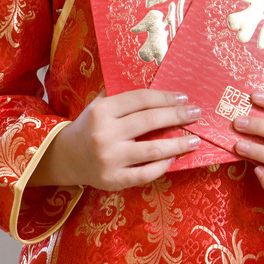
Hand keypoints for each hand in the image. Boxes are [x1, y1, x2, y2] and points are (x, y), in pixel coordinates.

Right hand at [28, 89, 201, 191]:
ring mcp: (109, 160)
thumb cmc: (90, 126)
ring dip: (177, 144)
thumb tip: (156, 83)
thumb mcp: (99, 104)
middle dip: (176, 117)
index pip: (141, 100)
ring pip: (151, 150)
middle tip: (196, 114)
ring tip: (194, 140)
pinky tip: (175, 158)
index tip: (184, 99)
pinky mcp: (113, 181)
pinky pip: (145, 174)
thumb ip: (123, 95)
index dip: (165, 98)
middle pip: (149, 122)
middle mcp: (105, 134)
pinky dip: (162, 166)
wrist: (67, 157)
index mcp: (102, 111)